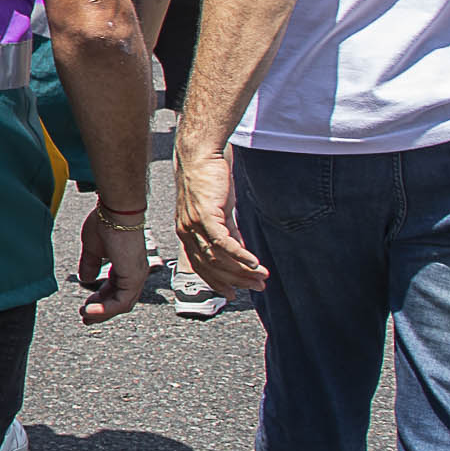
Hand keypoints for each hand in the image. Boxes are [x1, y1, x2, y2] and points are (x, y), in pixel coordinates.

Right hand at [76, 202, 151, 323]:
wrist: (116, 212)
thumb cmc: (106, 223)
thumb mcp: (92, 248)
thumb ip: (90, 265)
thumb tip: (85, 278)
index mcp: (126, 265)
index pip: (115, 290)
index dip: (99, 300)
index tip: (85, 306)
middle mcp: (134, 272)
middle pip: (120, 301)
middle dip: (101, 311)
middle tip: (85, 317)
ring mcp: (136, 276)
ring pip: (122, 305)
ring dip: (102, 313)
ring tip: (85, 315)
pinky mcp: (134, 277)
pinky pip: (121, 302)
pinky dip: (106, 309)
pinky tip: (91, 310)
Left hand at [174, 145, 270, 296]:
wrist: (200, 156)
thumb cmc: (210, 181)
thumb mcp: (220, 211)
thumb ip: (229, 231)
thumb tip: (241, 251)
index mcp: (187, 234)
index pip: (201, 266)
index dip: (217, 282)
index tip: (233, 294)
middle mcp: (187, 233)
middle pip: (212, 267)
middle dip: (236, 280)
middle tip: (258, 286)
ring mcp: (194, 225)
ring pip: (218, 258)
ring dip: (242, 270)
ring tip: (262, 276)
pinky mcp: (205, 215)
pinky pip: (223, 242)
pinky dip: (240, 255)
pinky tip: (255, 262)